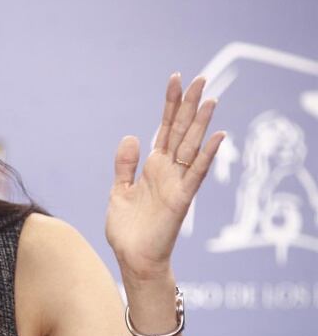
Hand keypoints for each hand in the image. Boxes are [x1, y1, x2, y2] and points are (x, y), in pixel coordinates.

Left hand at [106, 73, 225, 279]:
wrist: (133, 257)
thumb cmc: (128, 228)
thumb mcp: (119, 190)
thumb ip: (125, 164)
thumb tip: (132, 136)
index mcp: (152, 166)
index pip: (164, 128)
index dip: (170, 104)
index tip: (175, 79)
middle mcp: (167, 170)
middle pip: (181, 130)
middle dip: (189, 105)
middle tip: (200, 77)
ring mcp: (176, 183)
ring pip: (192, 146)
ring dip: (201, 123)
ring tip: (210, 98)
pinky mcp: (181, 199)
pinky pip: (196, 174)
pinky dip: (207, 155)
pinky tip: (217, 136)